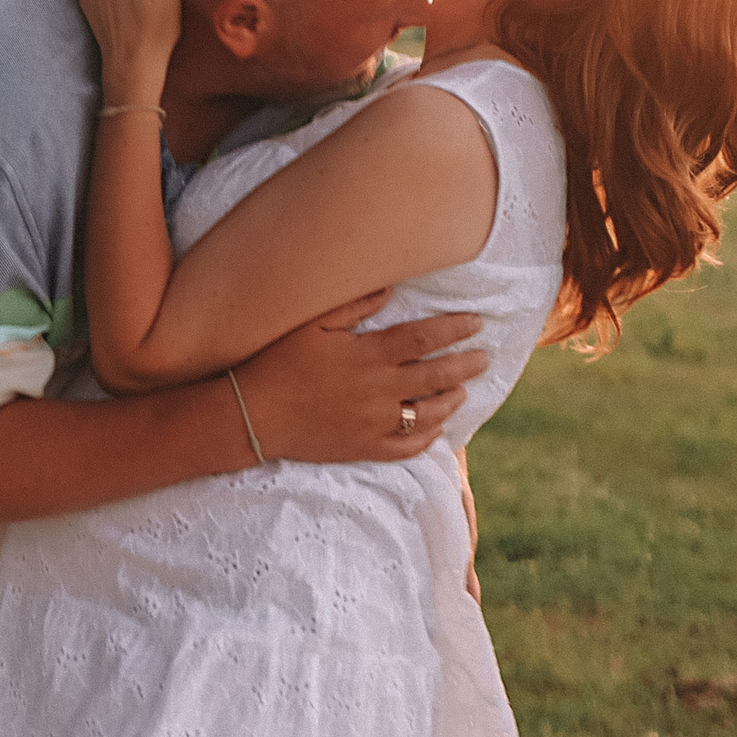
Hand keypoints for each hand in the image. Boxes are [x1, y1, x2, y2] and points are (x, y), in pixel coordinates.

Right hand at [230, 294, 487, 463]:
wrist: (252, 415)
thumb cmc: (276, 360)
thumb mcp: (310, 323)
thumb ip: (352, 305)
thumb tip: (390, 289)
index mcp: (368, 355)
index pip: (425, 339)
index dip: (455, 330)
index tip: (476, 323)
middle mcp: (378, 390)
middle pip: (436, 377)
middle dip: (465, 365)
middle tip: (484, 357)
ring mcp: (373, 422)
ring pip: (428, 414)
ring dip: (451, 400)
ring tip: (463, 390)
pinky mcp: (363, 448)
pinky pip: (407, 447)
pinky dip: (428, 438)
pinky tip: (436, 429)